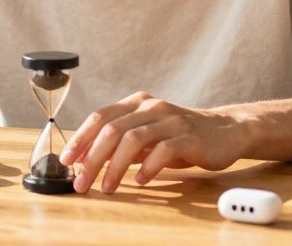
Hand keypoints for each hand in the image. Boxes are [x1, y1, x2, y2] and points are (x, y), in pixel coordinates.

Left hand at [58, 91, 243, 193]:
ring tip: (107, 187)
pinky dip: (148, 167)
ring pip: (134, 139)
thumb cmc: (180, 136)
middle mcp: (152, 107)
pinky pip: (163, 150)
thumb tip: (86, 160)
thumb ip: (120, 143)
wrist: (225, 131)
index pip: (100, 116)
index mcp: (137, 103)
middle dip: (92, 158)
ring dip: (115, 166)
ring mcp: (171, 119)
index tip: (66, 160)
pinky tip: (140, 181)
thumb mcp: (147, 135)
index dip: (80, 138)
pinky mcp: (190, 136)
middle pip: (112, 130)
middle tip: (81, 182)